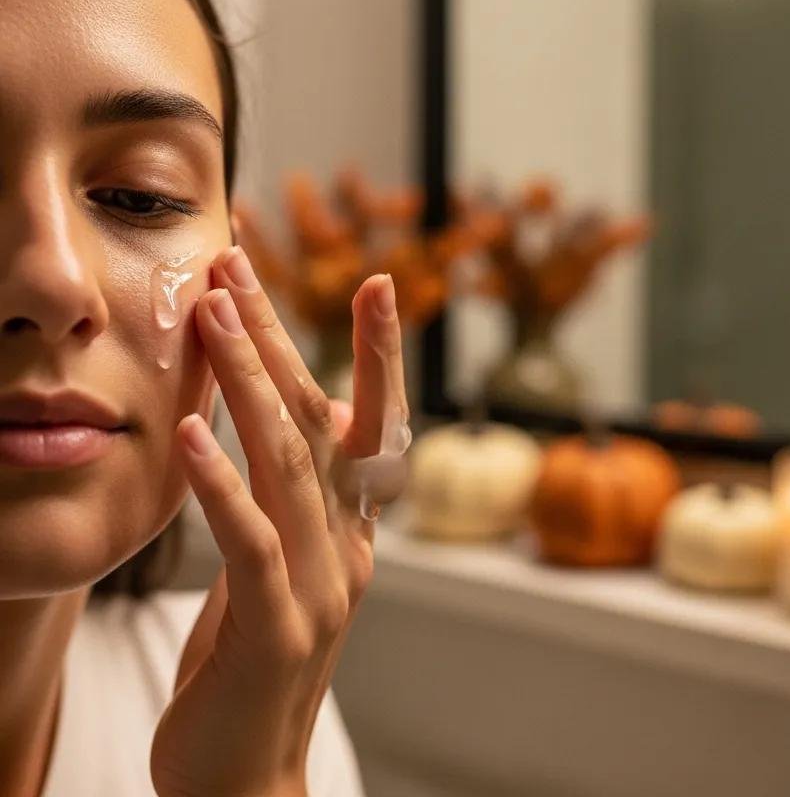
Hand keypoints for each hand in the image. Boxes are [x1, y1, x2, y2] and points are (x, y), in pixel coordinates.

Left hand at [150, 245, 408, 796]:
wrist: (247, 781)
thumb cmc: (251, 668)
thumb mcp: (273, 571)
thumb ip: (281, 506)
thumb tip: (261, 439)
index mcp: (351, 531)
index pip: (369, 425)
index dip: (377, 354)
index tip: (378, 285)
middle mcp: (349, 546)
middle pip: (323, 421)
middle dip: (283, 336)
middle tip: (243, 265)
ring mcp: (320, 585)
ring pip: (288, 463)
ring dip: (250, 381)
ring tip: (212, 312)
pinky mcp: (275, 627)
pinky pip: (249, 540)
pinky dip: (220, 482)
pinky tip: (191, 430)